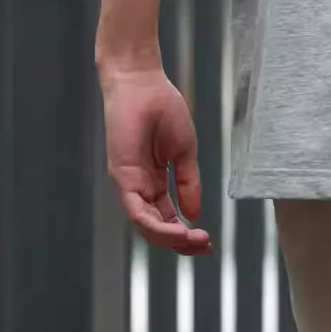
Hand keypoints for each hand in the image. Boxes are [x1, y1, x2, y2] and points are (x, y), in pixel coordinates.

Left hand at [100, 65, 211, 255]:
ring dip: (170, 238)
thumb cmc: (163, 109)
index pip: (167, 217)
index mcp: (154, 181)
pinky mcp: (122, 178)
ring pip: (146, 225)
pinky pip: (137, 211)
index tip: (208, 240)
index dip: (186, 233)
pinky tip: (176, 230)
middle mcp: (139, 188)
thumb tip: (194, 214)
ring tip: (193, 241)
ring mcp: (129, 185)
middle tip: (204, 247)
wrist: (143, 84)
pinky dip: (156, 224)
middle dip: (180, 242)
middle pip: (157, 227)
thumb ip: (188, 183)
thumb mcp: (184, 151)